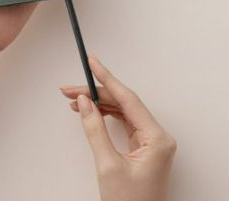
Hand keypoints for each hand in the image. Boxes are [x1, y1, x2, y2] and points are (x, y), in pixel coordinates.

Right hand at [61, 57, 176, 200]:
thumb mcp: (107, 165)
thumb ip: (95, 129)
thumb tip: (84, 102)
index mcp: (157, 138)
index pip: (128, 99)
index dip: (107, 78)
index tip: (92, 63)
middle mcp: (158, 137)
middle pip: (124, 103)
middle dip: (96, 92)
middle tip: (70, 87)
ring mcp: (151, 142)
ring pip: (122, 111)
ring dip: (99, 103)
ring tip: (74, 98)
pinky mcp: (143, 148)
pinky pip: (123, 123)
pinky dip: (105, 115)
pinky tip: (90, 111)